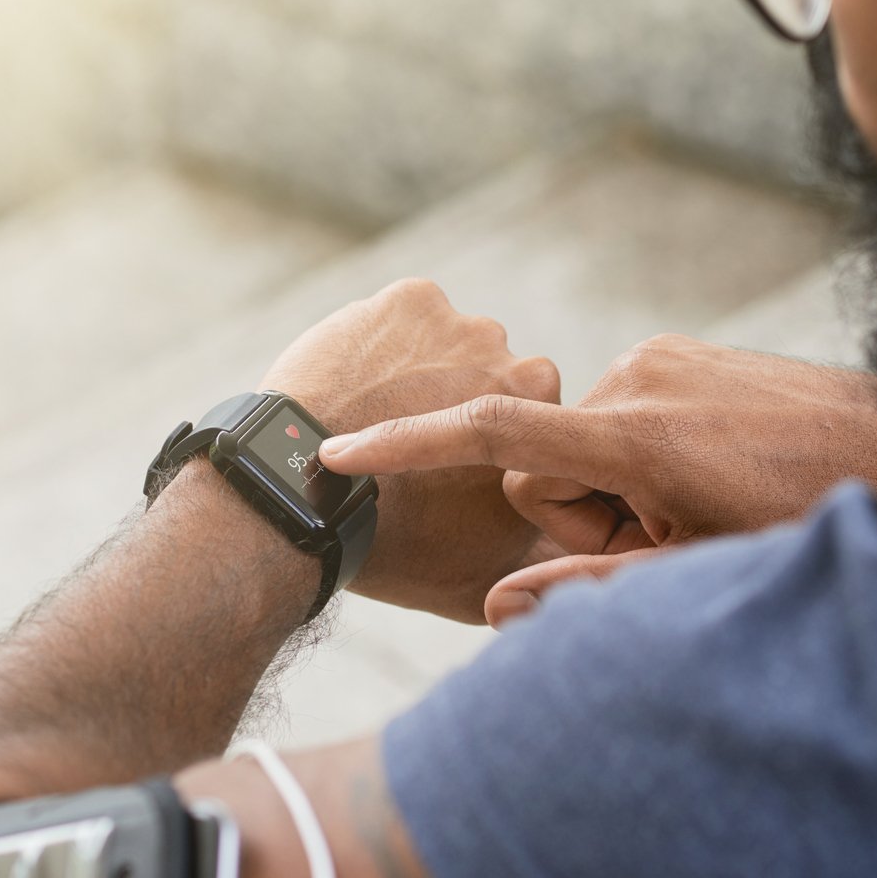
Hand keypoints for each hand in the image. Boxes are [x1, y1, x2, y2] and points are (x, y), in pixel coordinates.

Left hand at [260, 279, 560, 622]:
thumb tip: (571, 567)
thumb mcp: (486, 580)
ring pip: (450, 343)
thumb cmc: (393, 549)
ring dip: (424, 369)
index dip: (489, 451)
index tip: (451, 471)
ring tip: (375, 413)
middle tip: (412, 446)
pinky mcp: (414, 298)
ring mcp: (468, 327)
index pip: (529, 429)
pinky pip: (407, 313)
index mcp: (548, 432)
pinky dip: (384, 339)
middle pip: (495, 380)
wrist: (304, 497)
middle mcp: (524, 370)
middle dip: (462, 402)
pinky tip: (357, 382)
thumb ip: (542, 568)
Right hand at [317, 335, 876, 625]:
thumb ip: (593, 591)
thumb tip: (496, 610)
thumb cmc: (812, 526)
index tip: (337, 453)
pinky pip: (620, 414)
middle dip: (582, 514)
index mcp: (637, 434)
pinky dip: (642, 457)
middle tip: (665, 541)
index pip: (495, 431)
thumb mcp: (703, 577)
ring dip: (618, 489)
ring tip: (701, 511)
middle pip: (542, 463)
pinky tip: (712, 478)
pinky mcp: (681, 353)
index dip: (411, 446)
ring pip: (581, 443)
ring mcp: (663, 358)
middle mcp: (638, 378)